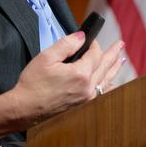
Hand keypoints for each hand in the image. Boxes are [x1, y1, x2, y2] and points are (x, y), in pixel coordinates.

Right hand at [0, 31, 123, 137]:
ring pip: (106, 81)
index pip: (95, 54)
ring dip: (114, 69)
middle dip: (112, 54)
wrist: (24, 110)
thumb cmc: (33, 83)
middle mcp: (88, 88)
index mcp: (80, 74)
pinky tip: (112, 83)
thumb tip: (82, 36)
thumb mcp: (46, 57)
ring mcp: (87, 100)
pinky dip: (109, 87)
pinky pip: (102, 95)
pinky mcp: (83, 108)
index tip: (89, 38)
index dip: (93, 43)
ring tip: (121, 60)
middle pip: (104, 67)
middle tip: (120, 44)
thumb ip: (67, 44)